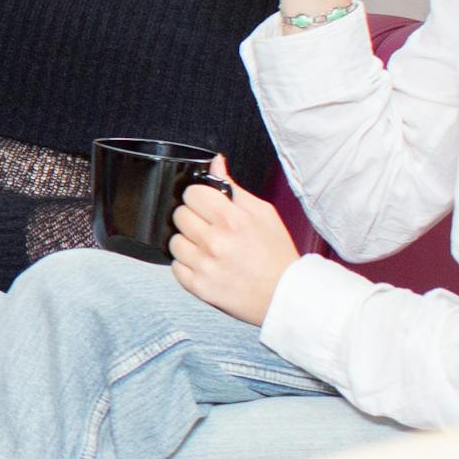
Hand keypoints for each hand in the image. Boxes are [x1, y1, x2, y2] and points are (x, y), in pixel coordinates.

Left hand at [168, 174, 298, 326]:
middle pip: (179, 215)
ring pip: (174, 241)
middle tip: (209, 227)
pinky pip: (175, 267)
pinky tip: (205, 264)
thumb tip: (216, 163)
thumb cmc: (276, 254)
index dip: (199, 197)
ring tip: (207, 247)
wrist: (285, 295)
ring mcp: (204, 265)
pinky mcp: (198, 286)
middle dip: (192, 218)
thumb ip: (234, 188)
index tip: (206, 204)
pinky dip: (186, 265)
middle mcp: (215, 242)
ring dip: (187, 242)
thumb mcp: (264, 213)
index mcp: (232, 220)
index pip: (192, 194)